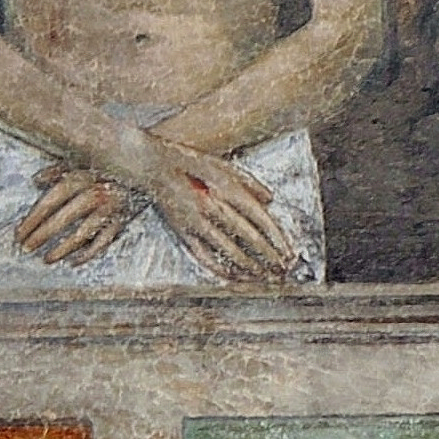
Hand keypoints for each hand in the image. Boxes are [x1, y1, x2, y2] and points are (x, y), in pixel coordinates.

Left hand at [11, 165, 139, 265]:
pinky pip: (103, 242)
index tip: (19, 233)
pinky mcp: (122, 222)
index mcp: (82, 177)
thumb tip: (36, 181)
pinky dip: (88, 254)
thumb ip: (58, 169)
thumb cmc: (109, 163)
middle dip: (41, 235)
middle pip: (62, 218)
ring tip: (46, 259)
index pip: (50, 201)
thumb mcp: (83, 159)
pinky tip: (73, 261)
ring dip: (62, 248)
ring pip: (82, 234)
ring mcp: (109, 210)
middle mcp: (94, 194)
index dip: (33, 219)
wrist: (149, 167)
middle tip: (26, 248)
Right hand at [141, 144, 300, 286]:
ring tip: (264, 277)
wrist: (149, 164)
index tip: (289, 252)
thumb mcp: (221, 163)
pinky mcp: (182, 233)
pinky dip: (220, 269)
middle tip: (283, 269)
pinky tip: (234, 277)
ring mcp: (195, 222)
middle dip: (268, 256)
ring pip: (227, 250)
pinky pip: (203, 257)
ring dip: (248, 266)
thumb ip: (248, 182)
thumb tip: (270, 199)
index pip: (259, 218)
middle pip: (247, 237)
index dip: (277, 238)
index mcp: (224, 188)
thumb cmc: (188, 161)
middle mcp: (211, 207)